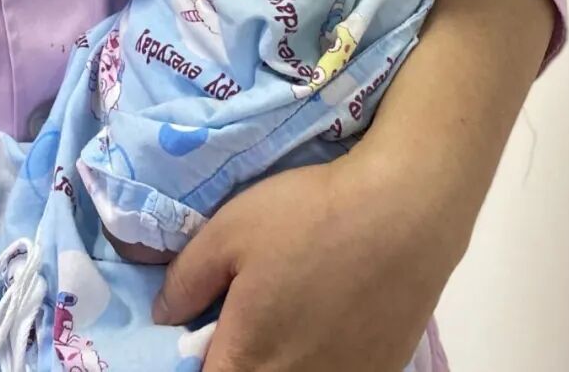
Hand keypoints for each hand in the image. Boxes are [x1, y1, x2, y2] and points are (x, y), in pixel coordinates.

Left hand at [153, 152, 454, 370]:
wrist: (403, 212)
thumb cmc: (308, 216)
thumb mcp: (227, 231)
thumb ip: (186, 280)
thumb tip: (165, 314)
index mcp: (248, 358)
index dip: (196, 360)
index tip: (200, 331)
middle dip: (236, 357)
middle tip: (239, 317)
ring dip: (278, 358)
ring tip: (284, 314)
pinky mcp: (379, 371)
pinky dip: (320, 355)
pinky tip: (325, 317)